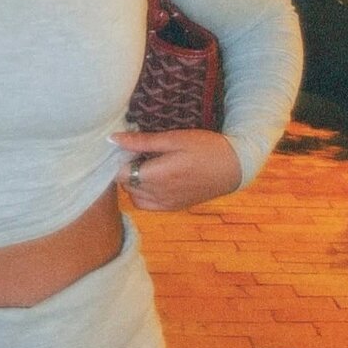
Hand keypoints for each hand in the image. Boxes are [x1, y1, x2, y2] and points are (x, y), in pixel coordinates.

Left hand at [112, 130, 241, 211]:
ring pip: (134, 196)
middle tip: (141, 152)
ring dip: (134, 182)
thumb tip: (112, 139)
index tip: (129, 147)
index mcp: (158, 177)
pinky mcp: (173, 208)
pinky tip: (155, 178)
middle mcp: (159, 195)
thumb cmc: (206, 148)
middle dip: (127, 169)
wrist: (235, 167)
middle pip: (126, 185)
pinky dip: (143, 193)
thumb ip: (142, 141)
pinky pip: (147, 205)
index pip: (120, 175)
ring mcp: (166, 204)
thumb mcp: (174, 139)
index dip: (119, 160)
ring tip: (148, 165)